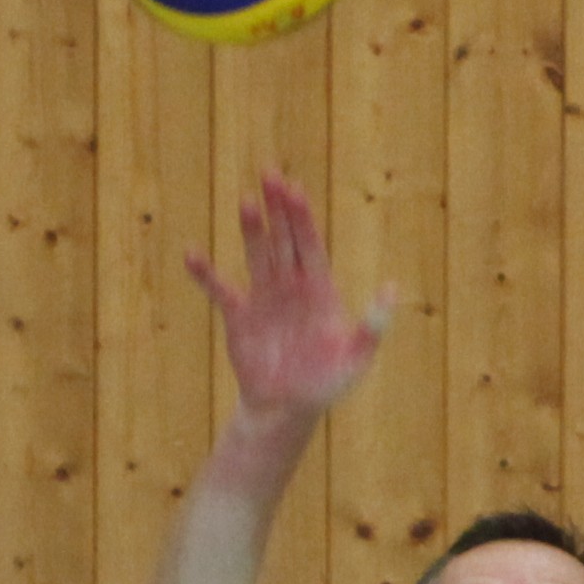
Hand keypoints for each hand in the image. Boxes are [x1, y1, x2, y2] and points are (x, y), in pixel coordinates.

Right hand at [185, 169, 394, 419]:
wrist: (287, 409)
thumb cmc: (325, 386)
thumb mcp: (356, 360)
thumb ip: (373, 326)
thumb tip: (391, 290)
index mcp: (319, 291)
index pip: (310, 245)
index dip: (302, 218)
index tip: (294, 191)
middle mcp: (291, 286)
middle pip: (284, 239)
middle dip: (278, 208)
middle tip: (270, 174)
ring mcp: (263, 297)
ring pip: (257, 254)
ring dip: (251, 229)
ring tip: (245, 201)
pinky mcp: (238, 314)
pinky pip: (219, 289)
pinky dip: (205, 274)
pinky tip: (192, 255)